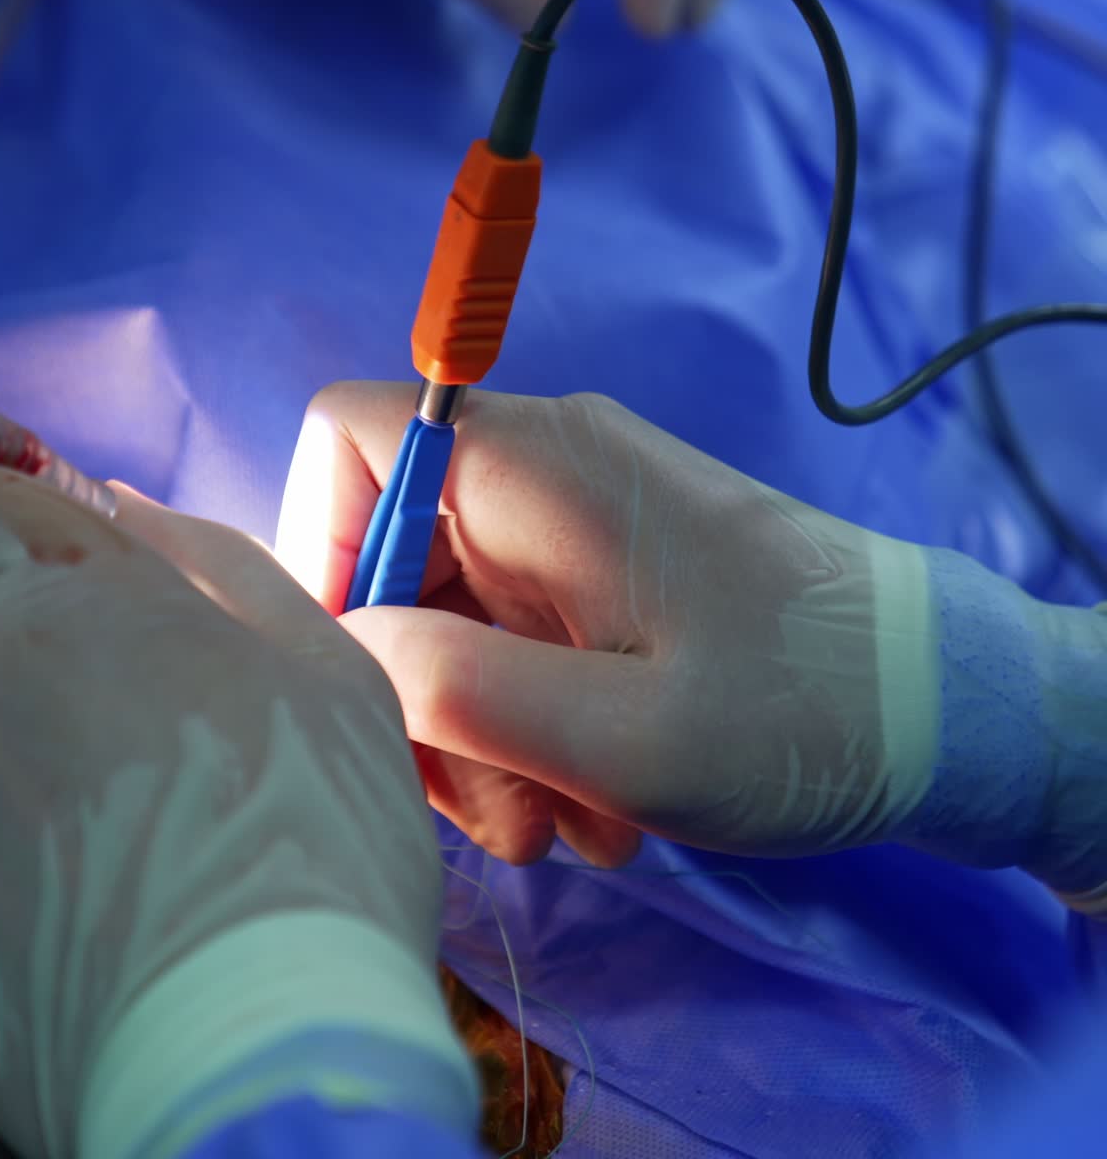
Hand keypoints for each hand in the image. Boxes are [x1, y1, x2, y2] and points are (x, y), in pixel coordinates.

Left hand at [0, 457, 475, 1158]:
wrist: (249, 1050)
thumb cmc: (310, 834)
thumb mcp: (323, 666)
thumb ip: (216, 563)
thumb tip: (129, 512)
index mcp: (67, 596)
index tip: (33, 572)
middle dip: (55, 673)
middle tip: (164, 761)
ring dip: (31, 772)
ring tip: (136, 859)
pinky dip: (0, 864)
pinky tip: (90, 920)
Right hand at [276, 383, 1106, 910]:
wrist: (940, 707)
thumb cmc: (796, 713)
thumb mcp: (624, 735)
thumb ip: (462, 688)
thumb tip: (346, 645)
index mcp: (534, 466)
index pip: (350, 435)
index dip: (317, 542)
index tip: (360, 670)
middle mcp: (541, 477)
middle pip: (389, 556)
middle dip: (417, 690)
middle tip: (494, 806)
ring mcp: (571, 533)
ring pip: (447, 618)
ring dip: (479, 734)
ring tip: (564, 820)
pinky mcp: (601, 584)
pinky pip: (510, 644)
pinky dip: (527, 729)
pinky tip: (597, 798)